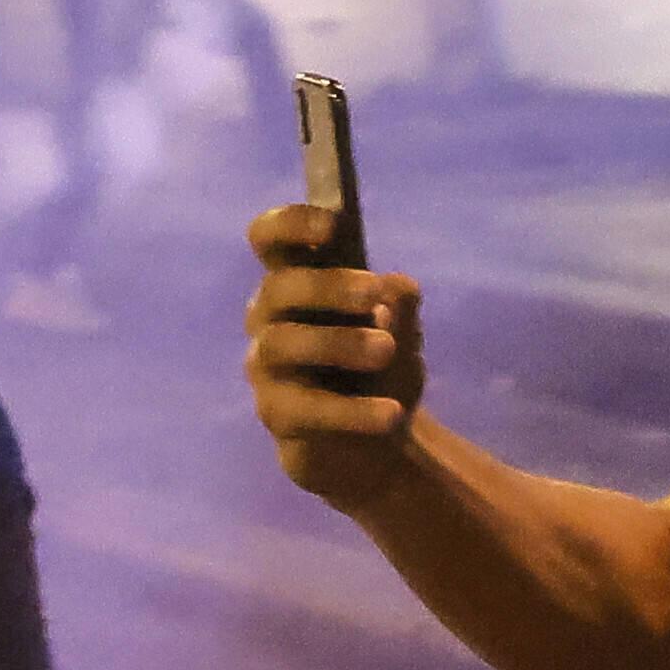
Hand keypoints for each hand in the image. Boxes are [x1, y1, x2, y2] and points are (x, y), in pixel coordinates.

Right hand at [245, 201, 424, 503]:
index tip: (334, 224)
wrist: (374, 446)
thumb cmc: (377, 372)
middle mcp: (270, 319)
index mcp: (296, 284)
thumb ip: (400, 309)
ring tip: (387, 349)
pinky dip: (351, 411)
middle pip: (279, 289)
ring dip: (338, 342)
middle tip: (375, 293)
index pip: (269, 240)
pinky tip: (390, 414)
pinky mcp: (277, 415)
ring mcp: (267, 368)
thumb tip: (399, 286)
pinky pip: (305, 408)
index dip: (291, 224)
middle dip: (326, 286)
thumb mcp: (402, 336)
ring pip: (283, 344)